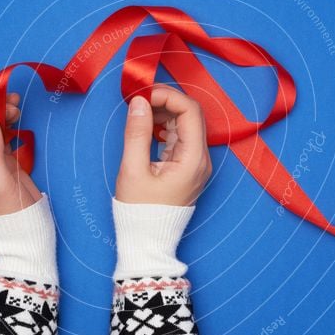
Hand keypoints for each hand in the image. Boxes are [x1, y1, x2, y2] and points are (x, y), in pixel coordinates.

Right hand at [116, 84, 211, 205]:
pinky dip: (165, 126)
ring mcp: (196, 163)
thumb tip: (139, 102)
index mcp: (193, 159)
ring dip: (164, 112)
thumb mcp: (133, 169)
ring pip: (186, 124)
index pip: (190, 111)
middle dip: (166, 101)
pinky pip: (180, 137)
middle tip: (139, 99)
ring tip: (140, 112)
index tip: (143, 94)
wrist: (148, 241)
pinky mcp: (187, 166)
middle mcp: (201, 159)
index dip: (167, 96)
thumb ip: (137, 132)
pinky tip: (147, 127)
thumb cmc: (140, 212)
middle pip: (191, 114)